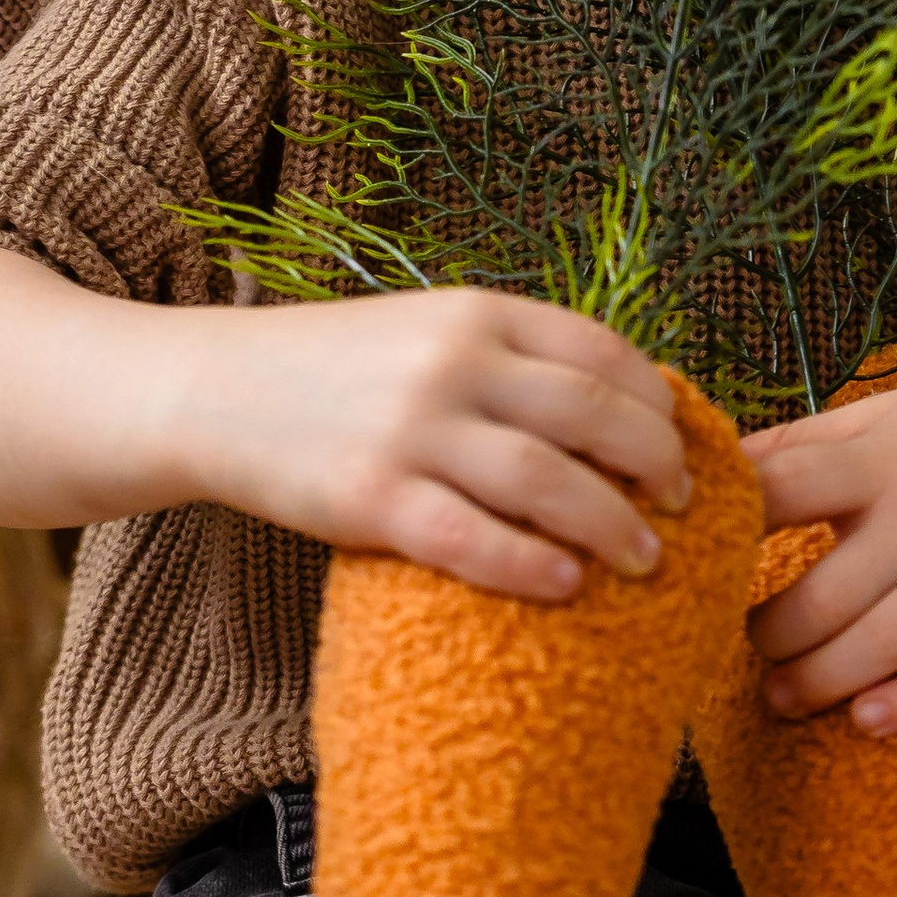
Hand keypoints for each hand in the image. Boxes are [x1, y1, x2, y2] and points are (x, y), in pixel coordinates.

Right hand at [184, 287, 688, 604]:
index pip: (601, 349)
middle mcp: (451, 362)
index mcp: (474, 312)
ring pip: (547, 482)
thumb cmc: (334, 367)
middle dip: (654, 464)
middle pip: (592, 415)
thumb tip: (614, 407)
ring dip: (612, 526)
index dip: (656, 401)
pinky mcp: (370, 499)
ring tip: (643, 559)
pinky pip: (473, 540)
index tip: (682, 441)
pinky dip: (532, 564)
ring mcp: (411, 430)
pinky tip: (567, 584)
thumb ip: (507, 355)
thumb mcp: (427, 328)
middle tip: (679, 505)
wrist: (214, 390)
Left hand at [739, 367, 896, 736]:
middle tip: (740, 650)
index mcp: (882, 456)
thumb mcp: (889, 413)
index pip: (784, 488)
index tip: (696, 560)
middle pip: (826, 593)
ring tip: (781, 696)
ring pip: (882, 643)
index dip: (731, 529)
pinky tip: (866, 720)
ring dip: (819, 680)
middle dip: (770, 634)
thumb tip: (718, 464)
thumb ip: (806, 441)